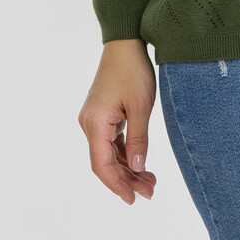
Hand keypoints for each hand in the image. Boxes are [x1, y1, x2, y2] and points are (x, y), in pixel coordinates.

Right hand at [78, 38, 157, 203]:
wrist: (126, 41)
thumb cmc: (133, 70)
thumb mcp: (141, 106)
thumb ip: (138, 139)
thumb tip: (137, 168)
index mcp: (95, 124)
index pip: (102, 165)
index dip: (117, 185)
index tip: (133, 199)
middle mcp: (89, 124)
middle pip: (105, 161)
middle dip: (127, 179)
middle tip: (150, 191)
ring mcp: (95, 118)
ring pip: (109, 152)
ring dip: (127, 166)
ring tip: (150, 181)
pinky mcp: (102, 113)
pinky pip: (111, 140)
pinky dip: (125, 152)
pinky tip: (140, 161)